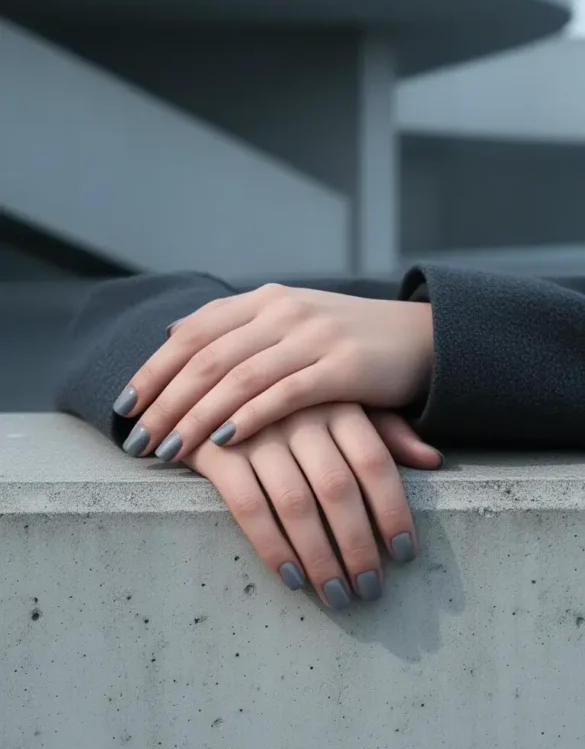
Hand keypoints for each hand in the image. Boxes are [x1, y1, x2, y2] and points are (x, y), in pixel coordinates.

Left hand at [114, 284, 432, 460]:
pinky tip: (223, 442)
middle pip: (207, 357)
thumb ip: (234, 325)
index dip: (154, 369)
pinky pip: (284, 393)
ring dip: (196, 418)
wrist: (421, 337)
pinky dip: (249, 417)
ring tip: (168, 451)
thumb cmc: (346, 339)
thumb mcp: (288, 319)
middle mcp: (283, 309)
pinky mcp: (343, 366)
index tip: (125, 406)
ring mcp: (313, 335)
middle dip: (165, 402)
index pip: (193, 332)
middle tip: (138, 440)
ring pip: (238, 377)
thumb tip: (172, 332)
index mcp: (264, 298)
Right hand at [184, 403, 441, 608]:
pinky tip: (292, 578)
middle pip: (338, 489)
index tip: (404, 553)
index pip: (373, 462)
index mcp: (335, 400)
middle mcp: (299, 413)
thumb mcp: (338, 397)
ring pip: (296, 504)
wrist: (203, 369)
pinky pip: (248, 506)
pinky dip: (272, 547)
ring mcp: (255, 430)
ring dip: (320, 558)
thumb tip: (433, 461)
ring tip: (338, 595)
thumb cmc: (286, 394)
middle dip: (358, 546)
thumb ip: (384, 428)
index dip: (392, 511)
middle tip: (371, 588)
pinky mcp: (216, 450)